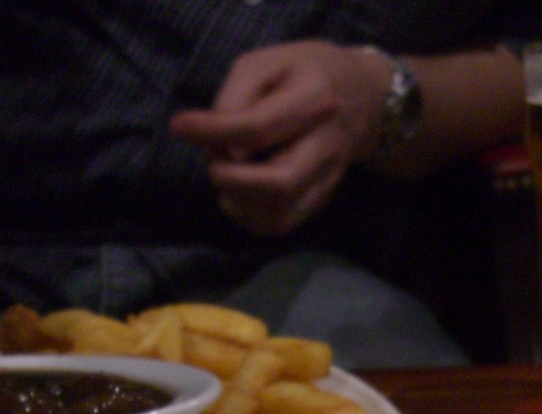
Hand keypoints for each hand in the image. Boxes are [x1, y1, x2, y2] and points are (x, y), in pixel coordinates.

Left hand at [168, 41, 389, 236]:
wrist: (361, 98)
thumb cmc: (304, 74)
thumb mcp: (266, 62)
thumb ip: (236, 95)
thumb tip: (214, 138)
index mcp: (314, 99)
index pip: (258, 127)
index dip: (212, 132)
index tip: (180, 126)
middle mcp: (326, 145)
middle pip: (278, 183)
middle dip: (231, 179)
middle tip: (214, 162)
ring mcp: (327, 178)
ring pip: (280, 214)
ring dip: (238, 202)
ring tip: (226, 176)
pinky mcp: (320, 199)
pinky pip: (282, 223)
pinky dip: (249, 216)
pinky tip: (237, 195)